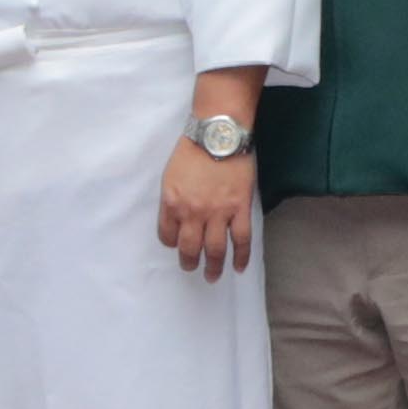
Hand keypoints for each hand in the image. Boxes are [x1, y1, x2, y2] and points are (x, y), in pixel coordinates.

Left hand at [158, 139, 258, 280]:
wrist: (219, 133)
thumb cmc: (193, 148)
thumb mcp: (171, 174)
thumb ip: (173, 198)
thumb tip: (178, 216)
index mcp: (172, 202)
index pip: (166, 235)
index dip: (171, 243)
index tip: (176, 244)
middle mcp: (192, 212)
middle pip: (189, 247)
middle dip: (189, 262)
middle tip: (191, 268)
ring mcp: (217, 212)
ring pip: (214, 249)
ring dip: (213, 267)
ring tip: (212, 276)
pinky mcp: (239, 209)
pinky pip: (241, 240)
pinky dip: (240, 257)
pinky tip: (239, 267)